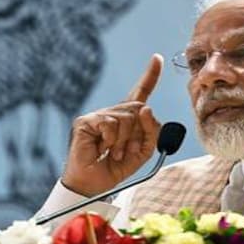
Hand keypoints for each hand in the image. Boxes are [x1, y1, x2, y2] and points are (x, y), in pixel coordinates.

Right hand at [61, 54, 163, 196]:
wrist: (93, 185)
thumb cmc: (114, 168)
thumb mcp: (142, 152)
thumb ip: (151, 133)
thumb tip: (146, 108)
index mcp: (127, 119)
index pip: (140, 93)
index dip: (150, 76)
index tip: (157, 58)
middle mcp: (112, 113)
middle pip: (139, 108)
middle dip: (138, 134)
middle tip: (126, 152)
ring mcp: (98, 115)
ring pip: (126, 117)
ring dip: (123, 141)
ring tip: (112, 153)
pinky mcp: (85, 121)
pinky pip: (110, 122)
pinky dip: (111, 139)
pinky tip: (101, 149)